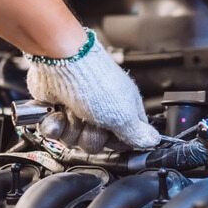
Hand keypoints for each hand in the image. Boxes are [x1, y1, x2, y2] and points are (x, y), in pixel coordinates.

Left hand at [25, 30, 158, 150]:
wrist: (61, 63)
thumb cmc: (95, 81)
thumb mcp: (124, 115)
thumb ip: (138, 134)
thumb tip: (154, 141)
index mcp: (123, 109)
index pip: (125, 139)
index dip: (117, 144)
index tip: (113, 137)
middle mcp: (101, 111)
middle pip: (96, 144)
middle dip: (90, 136)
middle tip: (91, 120)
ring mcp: (77, 111)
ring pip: (73, 140)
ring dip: (70, 128)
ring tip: (72, 110)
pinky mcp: (57, 110)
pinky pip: (54, 132)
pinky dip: (53, 124)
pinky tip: (58, 112)